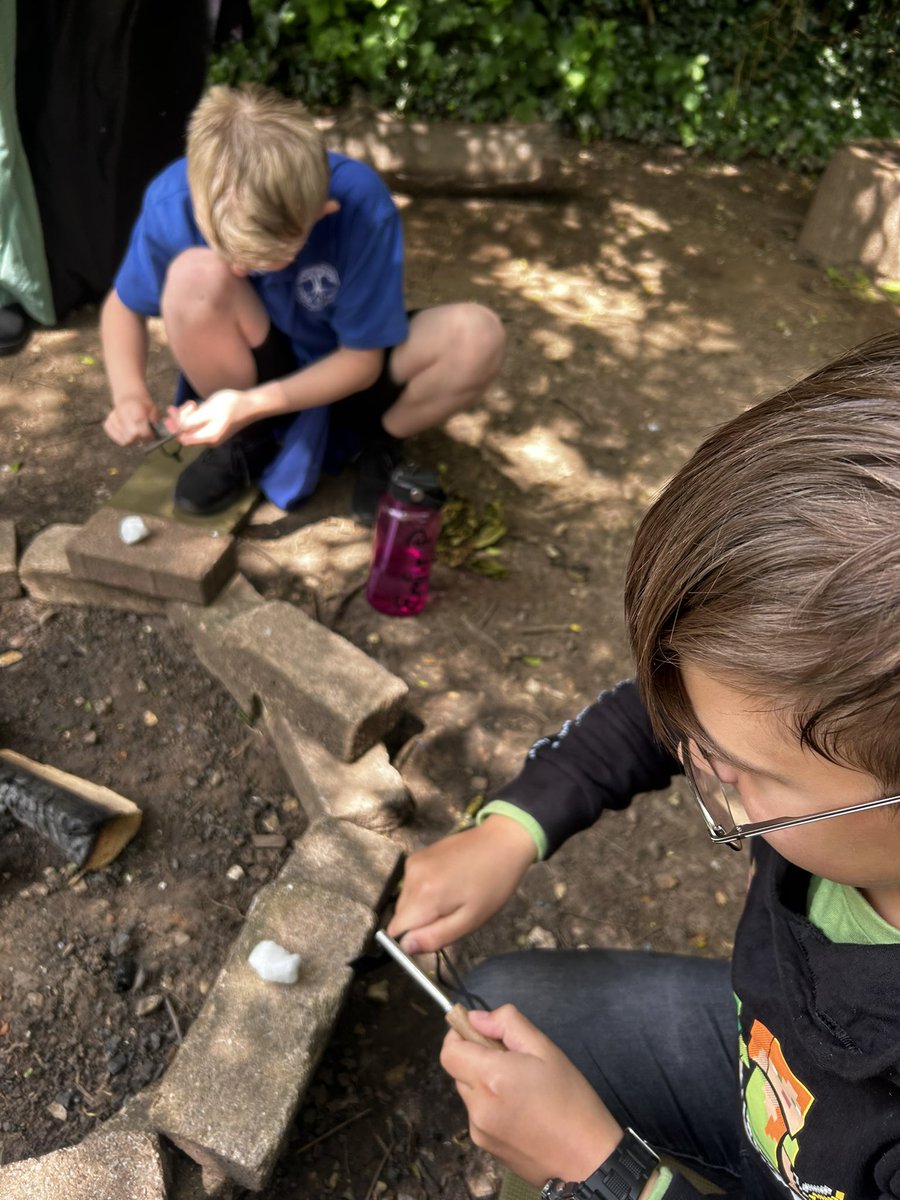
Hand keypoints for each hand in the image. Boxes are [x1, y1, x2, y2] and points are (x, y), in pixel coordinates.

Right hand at [103, 390, 158, 445]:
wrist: (128, 395)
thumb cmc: (142, 404)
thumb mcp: (152, 409)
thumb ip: (153, 421)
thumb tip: (154, 434)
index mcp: (134, 409)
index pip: (139, 430)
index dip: (147, 435)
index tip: (152, 434)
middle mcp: (121, 414)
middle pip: (131, 437)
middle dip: (141, 439)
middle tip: (146, 436)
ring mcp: (112, 419)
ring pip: (125, 441)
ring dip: (134, 440)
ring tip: (138, 432)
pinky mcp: (107, 424)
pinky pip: (119, 440)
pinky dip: (126, 439)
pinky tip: (130, 432)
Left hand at [167, 389, 248, 445]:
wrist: (250, 405)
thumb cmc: (231, 405)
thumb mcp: (209, 410)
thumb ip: (192, 421)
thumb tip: (178, 429)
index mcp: (208, 437)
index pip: (184, 438)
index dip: (174, 428)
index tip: (169, 414)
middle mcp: (210, 440)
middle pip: (187, 434)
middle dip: (180, 420)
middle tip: (180, 405)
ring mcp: (213, 435)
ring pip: (193, 429)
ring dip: (187, 417)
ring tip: (191, 404)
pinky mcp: (215, 430)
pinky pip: (199, 426)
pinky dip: (194, 417)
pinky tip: (196, 408)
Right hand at [387, 817, 536, 952]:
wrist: (501, 842)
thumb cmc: (492, 885)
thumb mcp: (470, 920)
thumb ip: (435, 937)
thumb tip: (406, 947)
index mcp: (424, 895)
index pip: (396, 931)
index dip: (412, 939)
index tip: (435, 933)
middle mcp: (411, 877)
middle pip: (401, 916)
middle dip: (420, 922)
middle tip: (451, 914)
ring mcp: (413, 863)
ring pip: (406, 901)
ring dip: (423, 907)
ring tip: (452, 897)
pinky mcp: (417, 855)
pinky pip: (411, 885)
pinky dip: (424, 891)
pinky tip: (448, 883)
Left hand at [441, 1005, 627, 1186]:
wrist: (587, 1160)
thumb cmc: (572, 1100)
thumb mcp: (546, 1049)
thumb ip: (507, 1024)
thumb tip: (476, 1018)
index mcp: (490, 1078)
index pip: (449, 1051)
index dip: (459, 1036)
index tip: (482, 1033)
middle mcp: (478, 1106)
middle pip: (458, 1071)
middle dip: (477, 1059)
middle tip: (514, 1062)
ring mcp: (480, 1131)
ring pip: (470, 1094)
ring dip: (485, 1084)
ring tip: (522, 1089)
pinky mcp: (486, 1148)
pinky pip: (479, 1116)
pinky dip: (492, 1107)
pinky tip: (522, 1112)